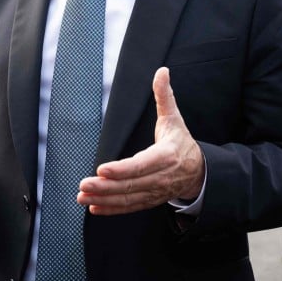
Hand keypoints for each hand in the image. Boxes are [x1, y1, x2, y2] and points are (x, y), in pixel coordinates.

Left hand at [77, 67, 204, 215]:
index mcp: (166, 156)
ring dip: (104, 199)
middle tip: (84, 185)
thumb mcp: (174, 118)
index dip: (121, 169)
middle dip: (105, 187)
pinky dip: (112, 209)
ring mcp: (155, 192)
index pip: (141, 165)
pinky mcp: (150, 200)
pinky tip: (95, 207)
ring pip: (128, 198)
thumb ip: (164, 96)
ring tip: (83, 197)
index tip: (102, 169)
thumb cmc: (180, 142)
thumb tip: (162, 71)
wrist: (198, 172)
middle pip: (131, 185)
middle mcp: (160, 177)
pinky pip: (130, 207)